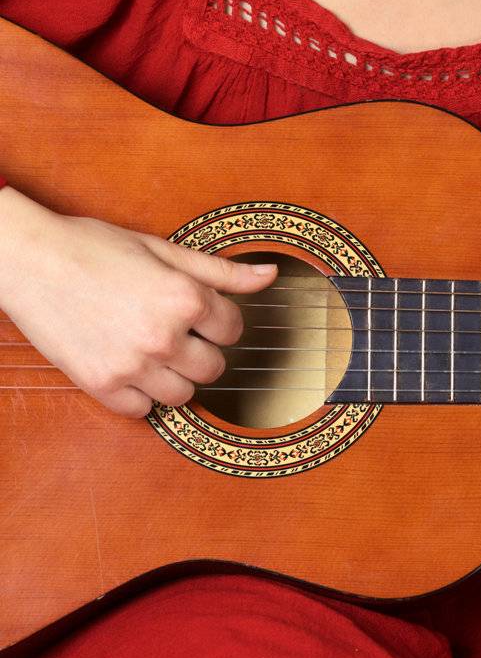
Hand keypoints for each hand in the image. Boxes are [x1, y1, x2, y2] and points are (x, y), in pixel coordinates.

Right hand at [2, 203, 277, 418]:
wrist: (33, 262)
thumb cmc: (96, 247)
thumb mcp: (164, 249)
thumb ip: (221, 270)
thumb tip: (270, 275)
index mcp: (184, 298)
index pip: (234, 328)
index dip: (219, 319)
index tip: (201, 313)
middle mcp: (163, 336)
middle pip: (214, 367)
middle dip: (203, 349)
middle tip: (178, 331)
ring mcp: (132, 366)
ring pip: (183, 394)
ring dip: (176, 375)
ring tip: (154, 348)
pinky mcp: (102, 386)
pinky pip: (143, 410)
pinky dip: (142, 393)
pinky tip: (131, 364)